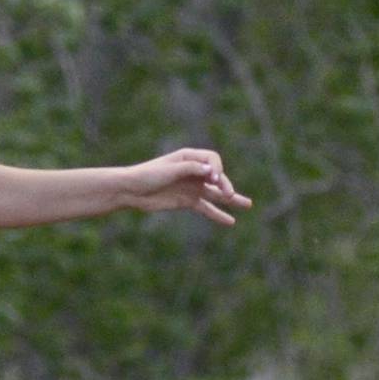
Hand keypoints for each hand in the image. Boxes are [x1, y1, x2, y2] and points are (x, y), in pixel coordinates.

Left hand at [127, 148, 252, 225]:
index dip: (216, 169)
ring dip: (231, 199)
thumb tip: (211, 172)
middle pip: (216, 177)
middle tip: (229, 194)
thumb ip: (191, 169)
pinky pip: (206, 208)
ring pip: (215, 194)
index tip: (213, 178)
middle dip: (225, 185)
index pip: (212, 160)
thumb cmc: (147, 175)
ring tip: (248, 205)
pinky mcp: (186, 201)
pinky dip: (217, 214)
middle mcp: (193, 171)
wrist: (130, 191)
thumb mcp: (170, 170)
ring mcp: (191, 187)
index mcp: (188, 158)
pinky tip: (230, 221)